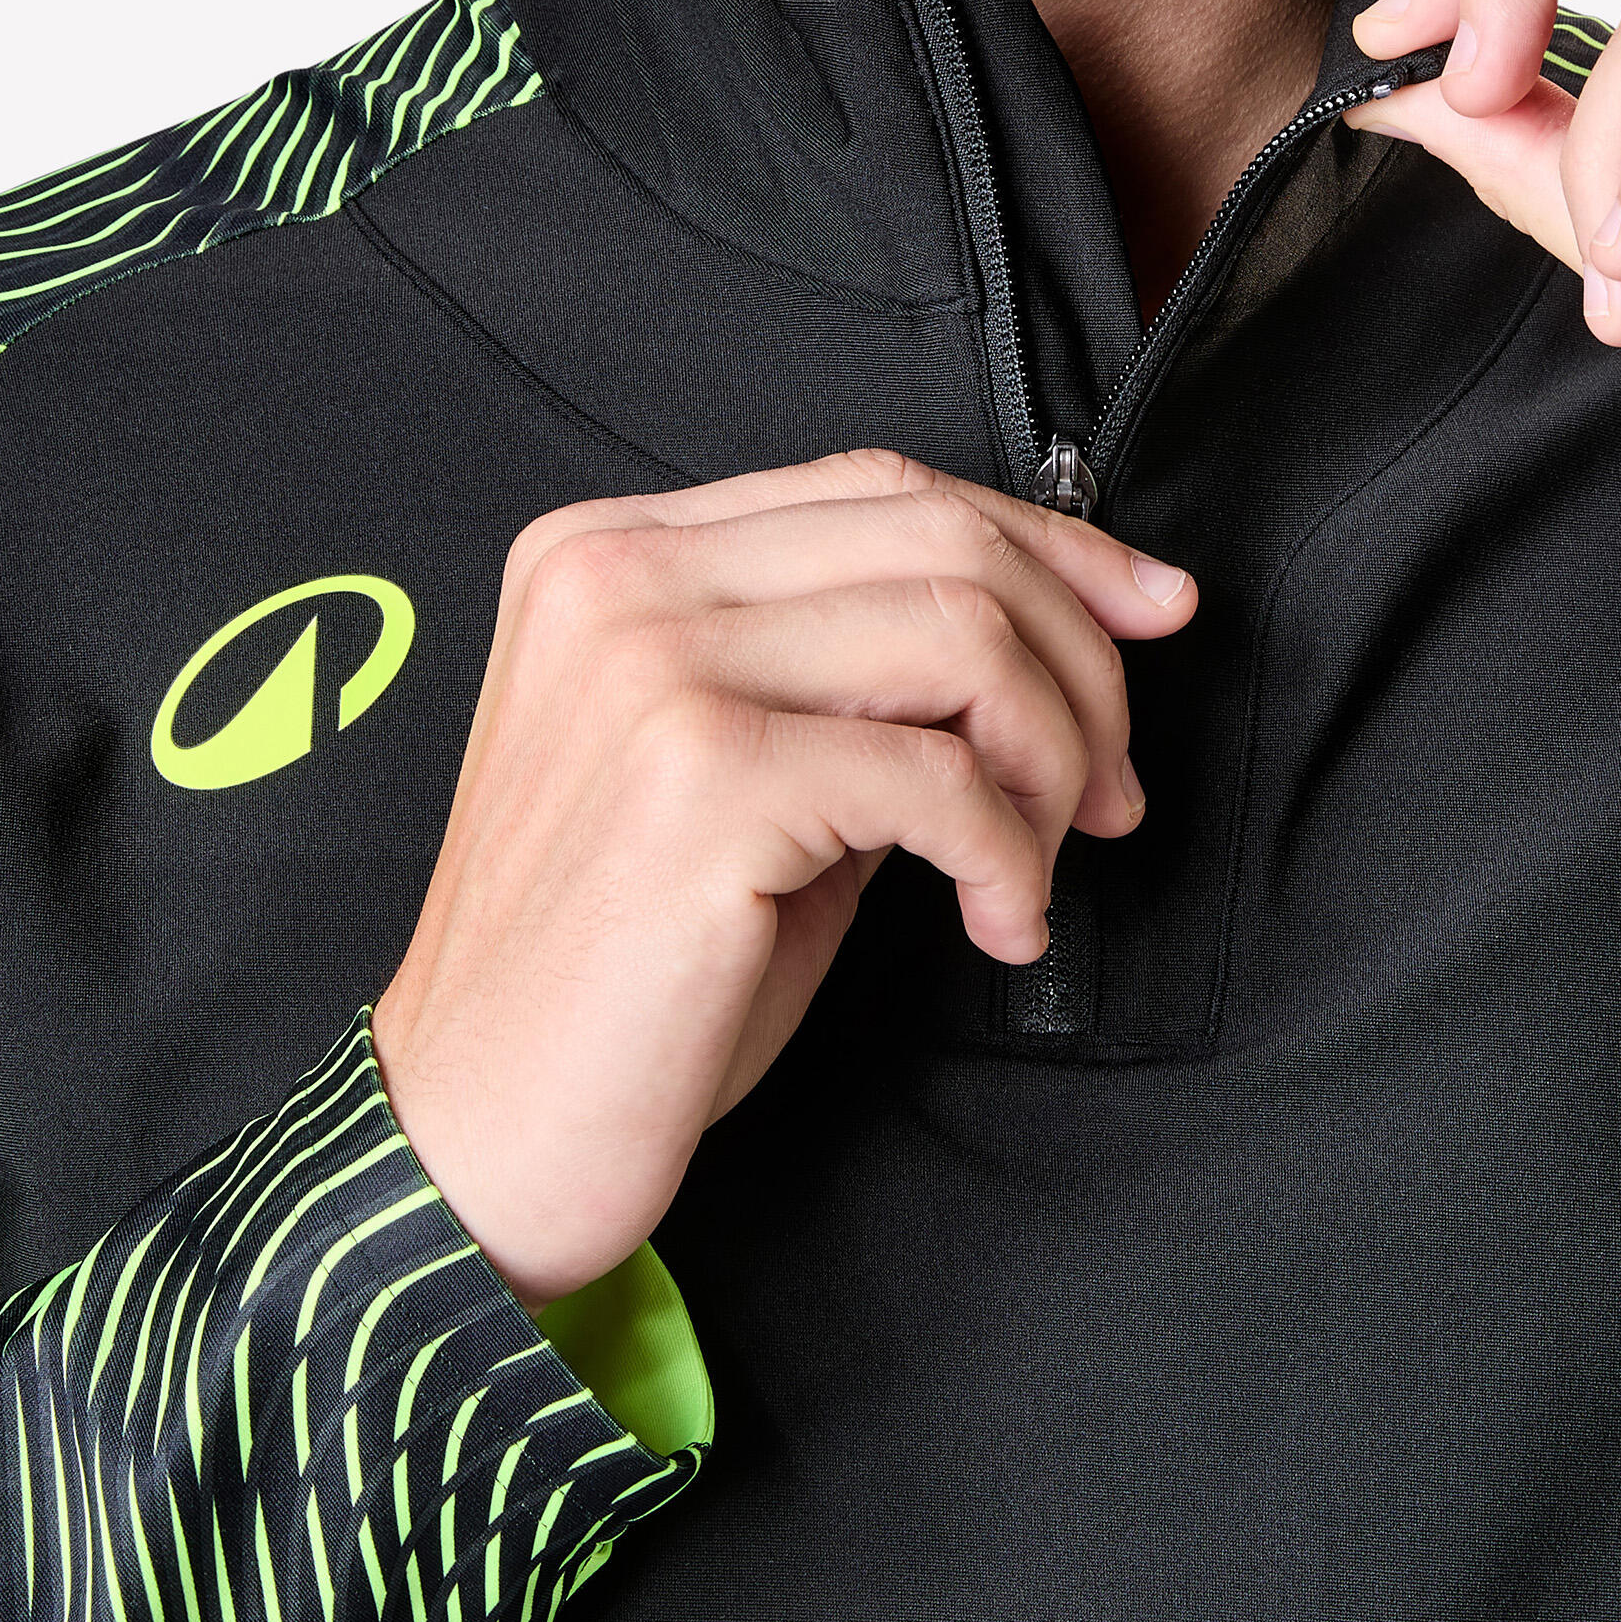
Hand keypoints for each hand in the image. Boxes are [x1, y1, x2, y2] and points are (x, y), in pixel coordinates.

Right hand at [370, 450, 1195, 1303]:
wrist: (473, 1137)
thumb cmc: (617, 972)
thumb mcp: (732, 773)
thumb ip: (849, 676)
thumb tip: (1054, 635)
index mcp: (610, 550)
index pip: (882, 484)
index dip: (1046, 543)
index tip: (1147, 612)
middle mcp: (620, 577)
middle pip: (940, 538)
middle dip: (1077, 656)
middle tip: (1108, 783)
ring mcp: (652, 666)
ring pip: (962, 635)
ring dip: (1054, 755)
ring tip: (1044, 860)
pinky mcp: (701, 778)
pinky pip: (942, 776)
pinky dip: (1010, 853)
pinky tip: (997, 922)